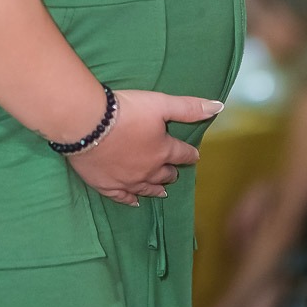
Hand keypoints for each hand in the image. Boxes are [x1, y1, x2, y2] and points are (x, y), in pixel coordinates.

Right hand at [67, 89, 222, 206]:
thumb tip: (218, 107)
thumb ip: (188, 107)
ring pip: (147, 188)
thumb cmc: (126, 110)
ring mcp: (127, 180)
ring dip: (156, 188)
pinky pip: (122, 197)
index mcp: (163, 150)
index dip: (189, 154)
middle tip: (174, 172)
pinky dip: (130, 200)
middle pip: (165, 174)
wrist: (88, 124)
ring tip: (162, 192)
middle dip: (171, 172)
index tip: (193, 156)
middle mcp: (149, 169)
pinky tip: (134, 202)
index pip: (182, 154)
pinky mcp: (106, 185)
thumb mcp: (160, 103)